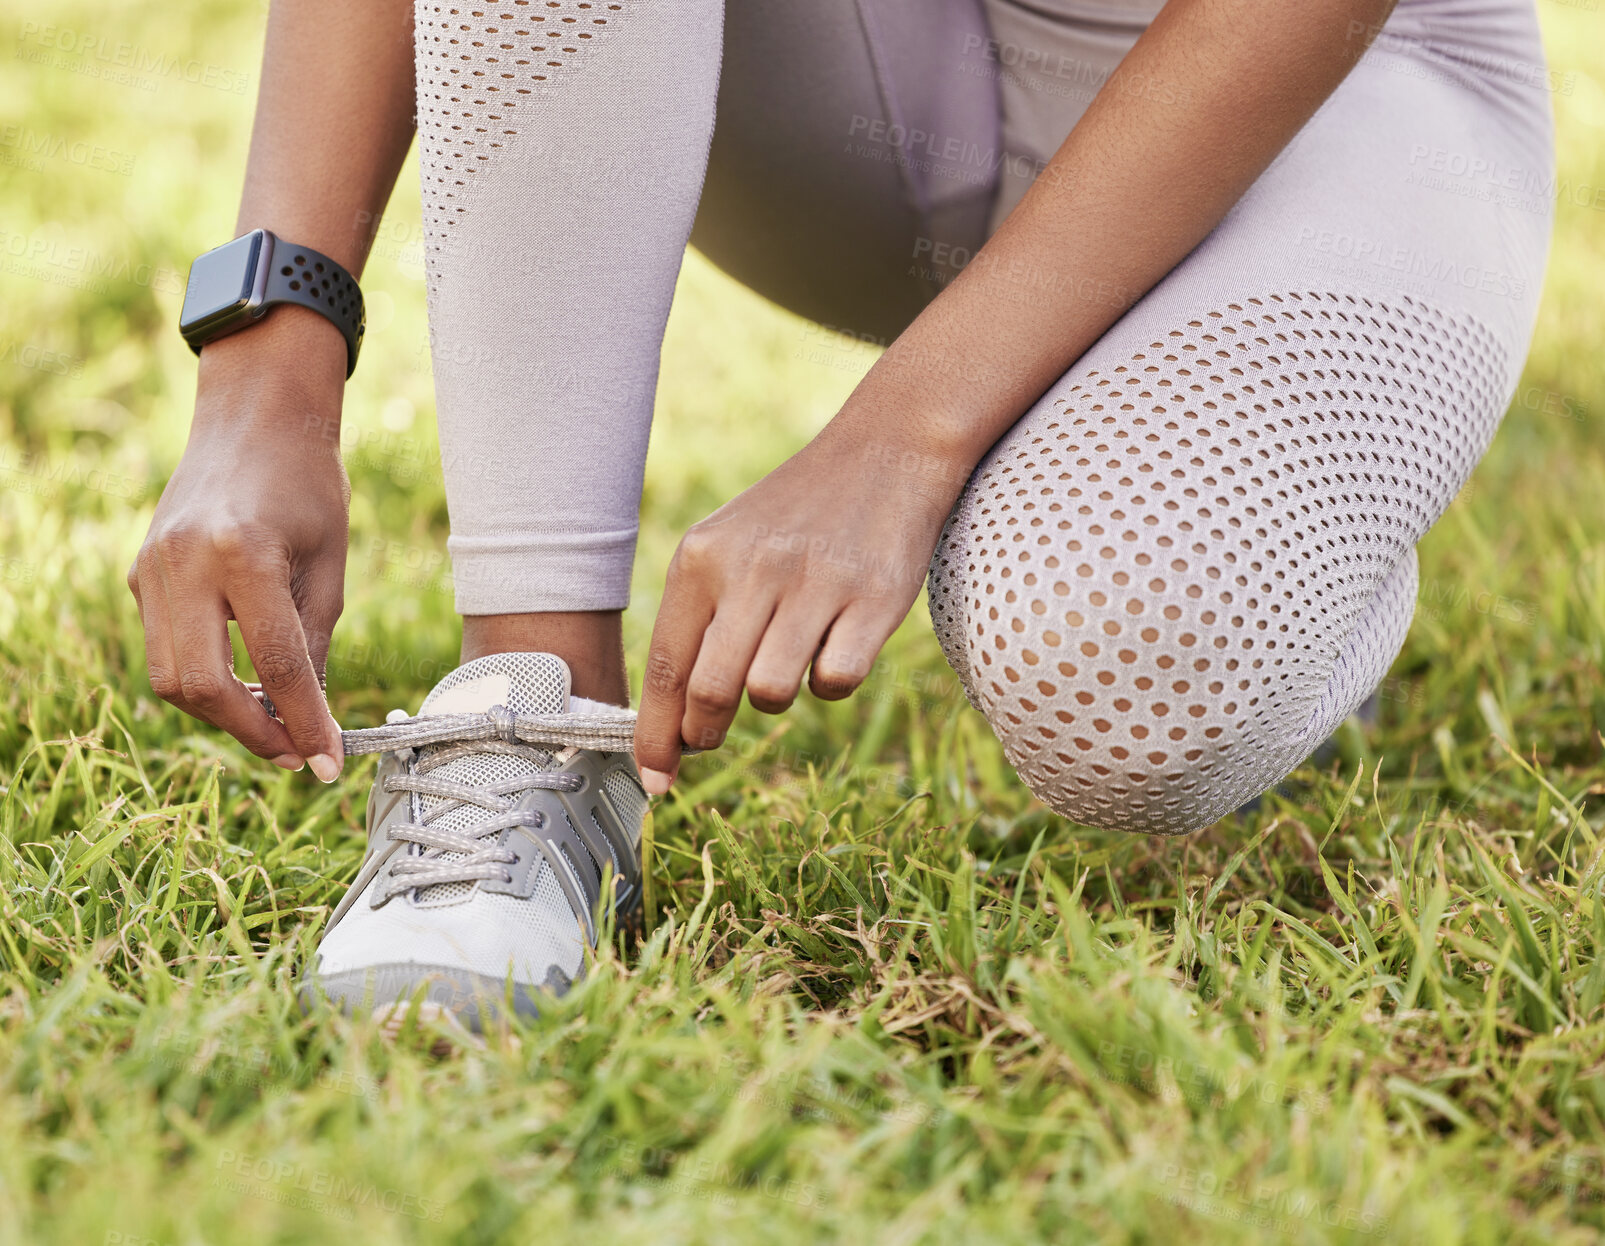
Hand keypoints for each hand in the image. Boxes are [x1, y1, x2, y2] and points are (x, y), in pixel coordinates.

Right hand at [128, 311, 350, 779]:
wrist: (255, 418)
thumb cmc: (309, 484)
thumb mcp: (330, 564)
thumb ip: (314, 643)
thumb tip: (309, 717)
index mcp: (243, 554)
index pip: (275, 665)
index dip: (304, 724)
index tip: (327, 763)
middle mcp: (185, 563)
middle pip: (201, 685)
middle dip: (250, 731)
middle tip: (296, 753)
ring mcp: (151, 568)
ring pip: (170, 675)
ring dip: (221, 711)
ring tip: (275, 722)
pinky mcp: (139, 571)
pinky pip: (164, 645)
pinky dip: (203, 675)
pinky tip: (245, 678)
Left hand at [633, 425, 967, 792]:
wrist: (884, 452)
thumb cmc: (793, 517)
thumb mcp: (728, 548)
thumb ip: (697, 624)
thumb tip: (672, 725)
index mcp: (703, 557)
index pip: (666, 664)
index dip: (656, 733)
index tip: (654, 779)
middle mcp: (754, 569)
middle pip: (711, 691)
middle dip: (705, 733)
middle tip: (711, 737)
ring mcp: (816, 584)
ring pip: (770, 692)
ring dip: (773, 697)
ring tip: (786, 659)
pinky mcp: (874, 600)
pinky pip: (834, 682)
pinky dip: (830, 682)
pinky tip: (836, 644)